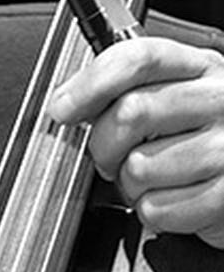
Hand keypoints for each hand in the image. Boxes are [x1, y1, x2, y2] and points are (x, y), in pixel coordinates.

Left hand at [49, 33, 223, 248]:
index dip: (91, 83)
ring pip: (139, 167)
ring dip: (130, 185)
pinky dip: (153, 212)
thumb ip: (124, 89)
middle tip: (111, 157)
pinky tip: (171, 197)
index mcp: (201, 67)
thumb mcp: (172, 95)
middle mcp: (220, 100)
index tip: (63, 108)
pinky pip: (157, 209)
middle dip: (104, 145)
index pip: (139, 58)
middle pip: (131, 112)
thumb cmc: (199, 136)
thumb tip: (66, 104)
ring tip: (152, 178)